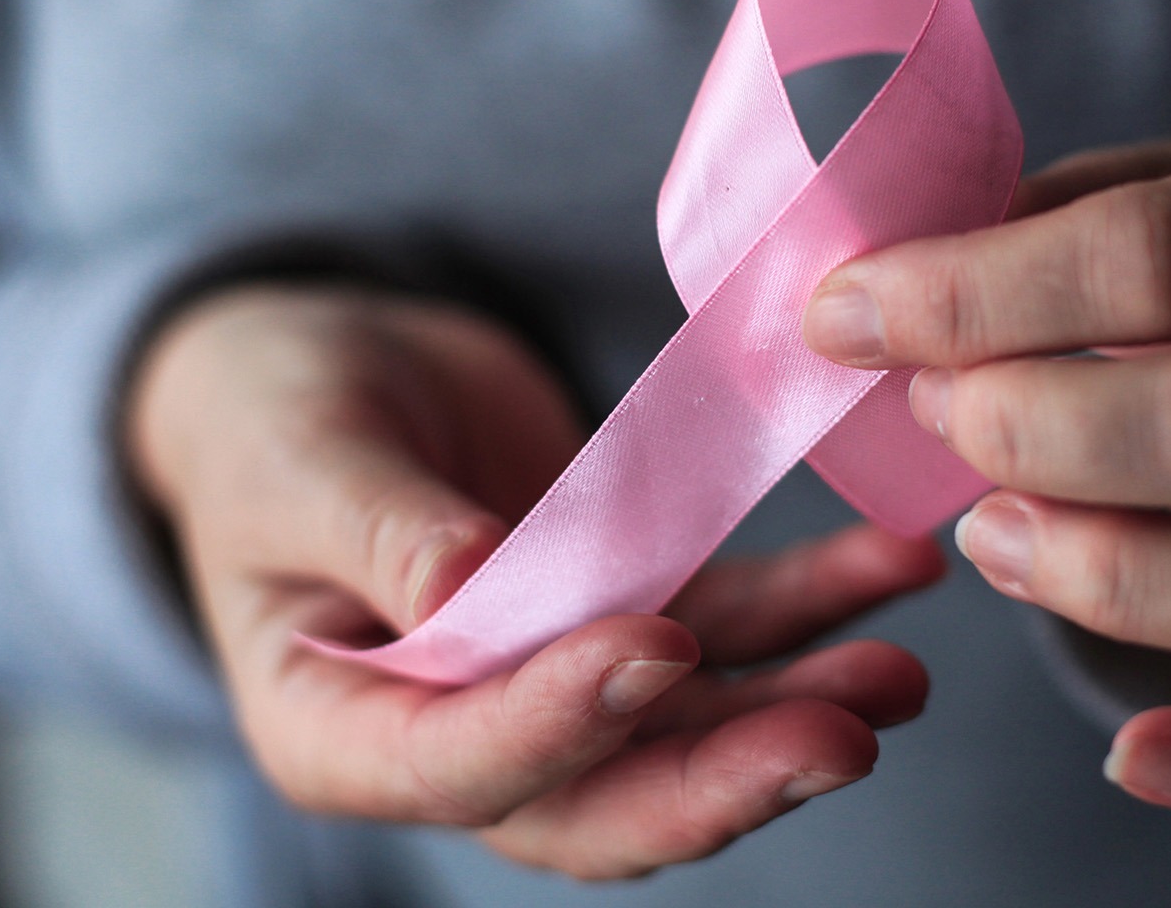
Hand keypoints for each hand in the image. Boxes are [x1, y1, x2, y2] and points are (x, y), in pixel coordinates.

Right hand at [126, 286, 940, 876]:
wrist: (323, 374)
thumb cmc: (273, 418)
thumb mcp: (298, 457)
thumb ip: (376, 531)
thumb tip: (469, 598)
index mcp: (340, 728)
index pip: (458, 763)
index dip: (560, 722)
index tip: (652, 649)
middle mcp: (456, 736)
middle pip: (599, 795)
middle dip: (723, 775)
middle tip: (837, 737)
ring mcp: (554, 684)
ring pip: (688, 729)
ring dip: (796, 706)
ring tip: (896, 674)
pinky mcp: (624, 617)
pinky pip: (730, 630)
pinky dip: (812, 608)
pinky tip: (886, 573)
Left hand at [803, 139, 1170, 827]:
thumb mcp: (1145, 195)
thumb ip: (1028, 228)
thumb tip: (874, 297)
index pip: (1170, 248)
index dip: (984, 292)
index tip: (847, 317)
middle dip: (1039, 433)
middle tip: (933, 415)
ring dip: (1113, 578)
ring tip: (986, 535)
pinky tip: (1132, 762)